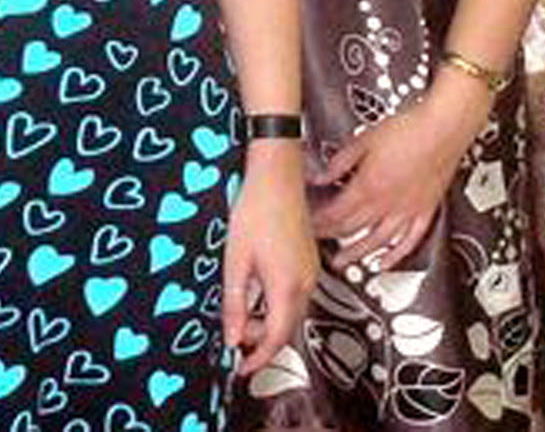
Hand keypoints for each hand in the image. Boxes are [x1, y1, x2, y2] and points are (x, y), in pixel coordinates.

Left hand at [223, 146, 318, 378]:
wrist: (277, 176)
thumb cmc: (255, 211)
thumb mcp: (236, 261)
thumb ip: (236, 303)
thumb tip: (233, 338)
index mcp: (287, 285)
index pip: (277, 337)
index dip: (260, 358)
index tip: (243, 368)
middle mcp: (306, 281)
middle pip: (288, 328)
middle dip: (263, 341)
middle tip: (236, 337)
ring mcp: (311, 270)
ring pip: (293, 312)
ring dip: (270, 322)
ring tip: (244, 314)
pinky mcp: (310, 260)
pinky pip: (297, 295)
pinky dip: (278, 305)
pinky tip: (259, 293)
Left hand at [309, 82, 490, 275]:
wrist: (443, 128)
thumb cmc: (409, 129)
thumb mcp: (364, 140)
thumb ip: (340, 161)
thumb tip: (321, 175)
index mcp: (368, 186)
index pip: (335, 212)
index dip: (318, 220)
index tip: (307, 223)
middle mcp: (386, 204)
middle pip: (351, 227)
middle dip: (331, 236)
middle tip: (317, 242)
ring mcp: (406, 210)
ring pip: (376, 240)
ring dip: (357, 253)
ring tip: (343, 262)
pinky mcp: (425, 210)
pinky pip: (409, 240)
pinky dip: (396, 255)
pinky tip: (385, 262)